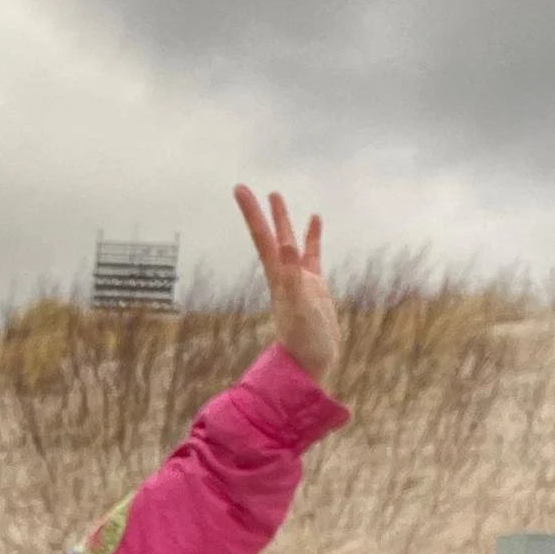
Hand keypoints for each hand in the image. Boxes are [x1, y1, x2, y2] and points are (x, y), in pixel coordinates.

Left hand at [233, 185, 340, 385]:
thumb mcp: (299, 306)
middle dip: (259, 213)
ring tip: (277, 195)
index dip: (251, 213)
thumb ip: (293, 277)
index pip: (262, 237)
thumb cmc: (304, 340)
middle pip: (269, 236)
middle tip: (244, 188)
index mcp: (277, 276)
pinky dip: (311, 237)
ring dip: (283, 221)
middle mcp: (283, 275)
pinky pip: (311, 254)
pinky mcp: (314, 286)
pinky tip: (315, 220)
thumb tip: (285, 247)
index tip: (239, 189)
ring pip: (288, 242)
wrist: (310, 364)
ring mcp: (298, 279)